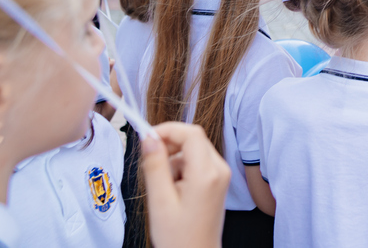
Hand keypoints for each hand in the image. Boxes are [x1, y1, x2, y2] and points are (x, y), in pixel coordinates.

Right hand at [142, 122, 230, 247]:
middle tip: (150, 165)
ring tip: (163, 188)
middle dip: (169, 146)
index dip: (168, 130)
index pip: (191, 133)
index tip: (146, 138)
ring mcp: (221, 175)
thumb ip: (155, 166)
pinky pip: (198, 162)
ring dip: (174, 160)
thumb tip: (149, 138)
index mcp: (208, 173)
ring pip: (194, 150)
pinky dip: (182, 168)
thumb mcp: (160, 201)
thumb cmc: (178, 237)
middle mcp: (220, 170)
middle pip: (194, 139)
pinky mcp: (218, 180)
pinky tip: (173, 190)